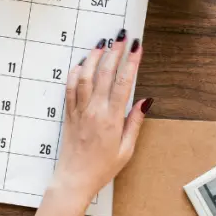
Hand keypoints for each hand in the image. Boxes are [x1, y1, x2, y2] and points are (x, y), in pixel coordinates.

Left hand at [56, 32, 150, 203]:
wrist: (74, 178)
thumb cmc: (102, 168)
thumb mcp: (126, 149)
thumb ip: (135, 122)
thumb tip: (146, 100)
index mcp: (111, 119)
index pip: (123, 83)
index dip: (131, 62)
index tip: (137, 47)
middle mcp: (94, 111)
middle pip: (104, 74)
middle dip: (114, 52)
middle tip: (122, 36)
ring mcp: (79, 111)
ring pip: (85, 76)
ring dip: (94, 57)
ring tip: (102, 43)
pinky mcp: (69, 113)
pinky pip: (70, 88)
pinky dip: (75, 73)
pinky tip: (81, 63)